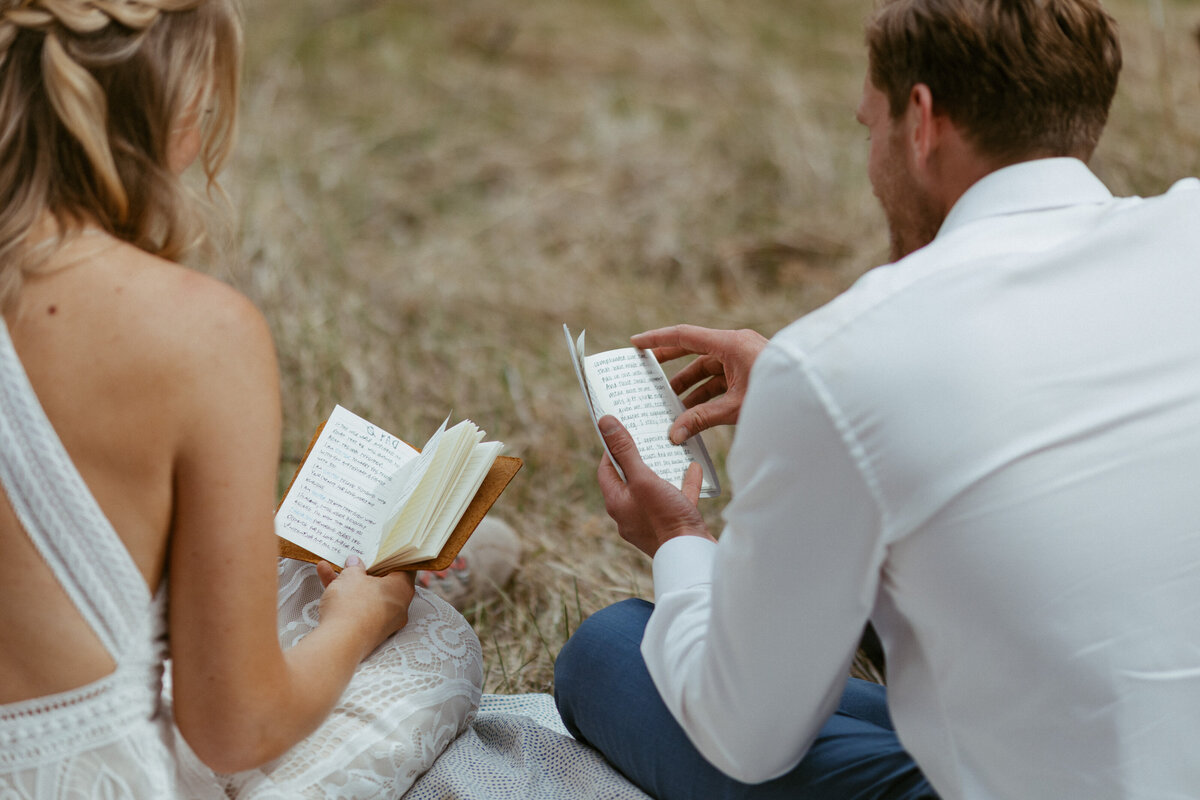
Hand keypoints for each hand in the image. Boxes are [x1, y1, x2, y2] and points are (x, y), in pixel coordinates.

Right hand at [316, 557, 414, 659]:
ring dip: (346, 581)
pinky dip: (343, 597)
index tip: (381, 549)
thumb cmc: (353, 604)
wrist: (340, 644)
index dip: (392, 557)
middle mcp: (397, 607)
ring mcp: (382, 621)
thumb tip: (355, 563)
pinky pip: (357, 609)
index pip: (404, 568)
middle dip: (363, 570)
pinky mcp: (367, 632)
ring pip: (365, 595)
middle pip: (382, 583)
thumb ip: (354, 567)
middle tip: (352, 559)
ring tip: (327, 567)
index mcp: (402, 589)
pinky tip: (324, 579)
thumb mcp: (351, 576)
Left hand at [597, 415, 714, 557]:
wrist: (691, 554)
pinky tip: (693, 468)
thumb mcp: (642, 478)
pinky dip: (683, 484)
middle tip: (646, 436)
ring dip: (663, 470)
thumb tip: (605, 422)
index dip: (612, 449)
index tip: (621, 431)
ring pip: (655, 490)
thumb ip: (625, 451)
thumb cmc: (664, 518)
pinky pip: (676, 499)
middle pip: (631, 479)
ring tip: (669, 450)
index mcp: (617, 503)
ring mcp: (651, 521)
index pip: (607, 470)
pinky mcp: (672, 525)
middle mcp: (630, 514)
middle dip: (639, 458)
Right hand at [631, 325, 767, 443]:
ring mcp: (744, 358)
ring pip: (708, 370)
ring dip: (690, 388)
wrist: (813, 400)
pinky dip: (707, 394)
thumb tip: (673, 435)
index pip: (684, 336)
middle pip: (694, 351)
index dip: (657, 340)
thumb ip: (701, 419)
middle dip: (670, 365)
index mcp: (730, 344)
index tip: (634, 343)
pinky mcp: (750, 372)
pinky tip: (694, 412)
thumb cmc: (778, 398)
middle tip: (646, 374)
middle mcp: (736, 346)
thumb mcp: (734, 408)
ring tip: (670, 406)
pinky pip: (721, 380)